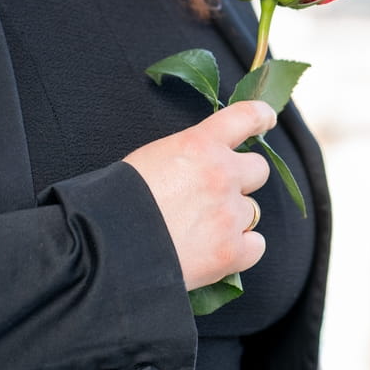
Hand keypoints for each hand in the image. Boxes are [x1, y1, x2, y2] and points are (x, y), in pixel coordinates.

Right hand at [123, 100, 275, 290]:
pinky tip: (214, 252)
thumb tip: (200, 165)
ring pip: (252, 211)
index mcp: (199, 144)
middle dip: (242, 180)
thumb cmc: (114, 202)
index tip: (267, 119)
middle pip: (258, 169)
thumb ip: (186, 157)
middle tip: (214, 195)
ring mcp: (229, 213)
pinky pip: (256, 246)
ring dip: (232, 218)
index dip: (260, 117)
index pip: (245, 117)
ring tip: (198, 231)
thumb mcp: (150, 159)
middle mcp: (222, 174)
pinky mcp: (231, 251)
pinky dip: (240, 250)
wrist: (103, 247)